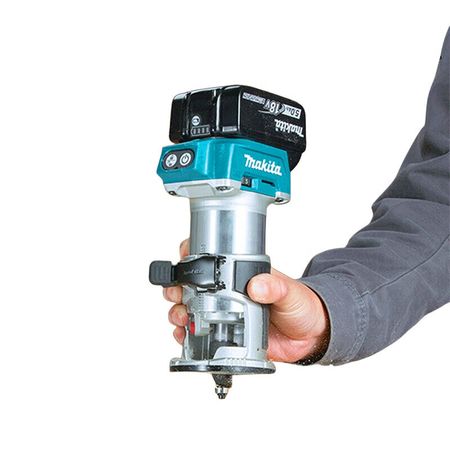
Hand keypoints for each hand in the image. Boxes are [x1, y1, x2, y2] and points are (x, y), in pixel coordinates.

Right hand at [163, 239, 329, 362]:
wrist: (311, 335)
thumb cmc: (302, 306)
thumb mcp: (291, 293)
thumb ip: (276, 287)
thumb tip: (257, 285)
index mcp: (241, 275)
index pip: (211, 258)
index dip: (192, 256)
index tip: (183, 258)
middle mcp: (228, 292)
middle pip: (192, 285)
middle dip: (177, 288)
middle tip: (176, 293)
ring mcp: (225, 314)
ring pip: (191, 309)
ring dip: (179, 312)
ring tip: (180, 317)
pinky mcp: (227, 335)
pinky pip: (201, 335)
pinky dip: (188, 336)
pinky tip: (185, 337)